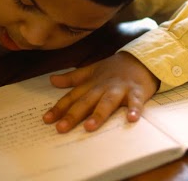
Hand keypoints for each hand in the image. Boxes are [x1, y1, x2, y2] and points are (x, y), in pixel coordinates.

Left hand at [42, 52, 159, 132]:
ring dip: (99, 114)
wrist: (140, 59)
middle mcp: (103, 87)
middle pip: (87, 101)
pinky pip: (135, 102)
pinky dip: (134, 110)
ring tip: (90, 126)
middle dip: (74, 114)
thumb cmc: (114, 69)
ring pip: (108, 102)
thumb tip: (51, 80)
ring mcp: (120, 89)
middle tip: (61, 128)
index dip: (59, 108)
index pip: (73, 97)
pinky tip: (131, 119)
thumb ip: (72, 78)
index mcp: (92, 84)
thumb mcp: (92, 71)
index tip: (47, 120)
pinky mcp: (137, 92)